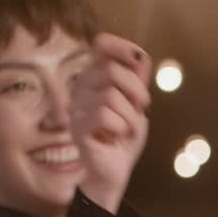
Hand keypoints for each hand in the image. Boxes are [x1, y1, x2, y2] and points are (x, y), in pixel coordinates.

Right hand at [71, 33, 151, 214]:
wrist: (116, 170)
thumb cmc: (124, 136)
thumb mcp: (137, 104)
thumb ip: (138, 80)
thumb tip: (140, 55)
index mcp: (95, 78)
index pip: (100, 46)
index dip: (121, 47)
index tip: (140, 60)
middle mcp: (81, 88)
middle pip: (112, 70)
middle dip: (136, 91)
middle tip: (141, 109)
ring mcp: (76, 108)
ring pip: (110, 96)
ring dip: (130, 116)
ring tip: (127, 129)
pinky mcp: (77, 128)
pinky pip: (103, 115)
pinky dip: (120, 126)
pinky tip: (116, 135)